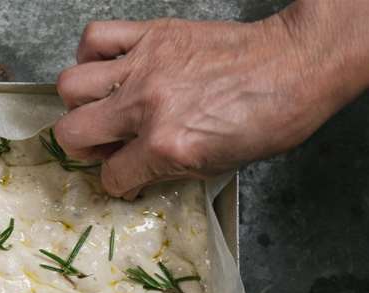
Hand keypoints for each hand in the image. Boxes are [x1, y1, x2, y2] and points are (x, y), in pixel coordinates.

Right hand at [54, 1, 368, 197]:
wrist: (298, 65)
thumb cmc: (269, 119)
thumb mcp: (217, 165)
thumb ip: (165, 169)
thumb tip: (133, 170)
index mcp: (167, 146)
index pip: (112, 175)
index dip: (119, 181)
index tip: (127, 176)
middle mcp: (147, 106)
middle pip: (73, 132)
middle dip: (83, 146)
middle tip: (106, 141)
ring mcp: (146, 67)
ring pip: (71, 85)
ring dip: (81, 102)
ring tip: (103, 103)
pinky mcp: (153, 34)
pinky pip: (96, 37)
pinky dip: (91, 54)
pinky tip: (109, 66)